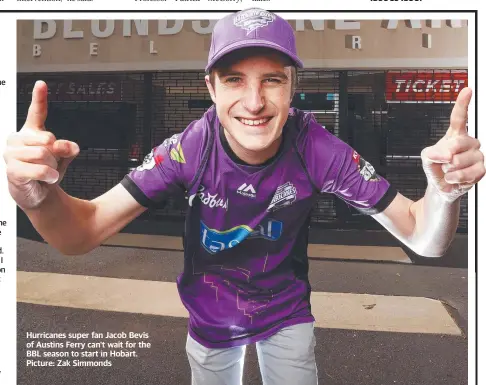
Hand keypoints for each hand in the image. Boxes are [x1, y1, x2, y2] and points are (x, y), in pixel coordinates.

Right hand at [2, 80, 79, 209]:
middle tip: (52, 163)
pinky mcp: (12, 170)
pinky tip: (47, 178)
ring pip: (42, 154)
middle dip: (55, 153)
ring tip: (47, 172)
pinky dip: (48, 175)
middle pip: (47, 139)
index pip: (36, 112)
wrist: (39, 192)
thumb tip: (70, 146)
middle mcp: (19, 139)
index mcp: (32, 132)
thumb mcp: (63, 158)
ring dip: (52, 166)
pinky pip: (38, 169)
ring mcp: (12, 154)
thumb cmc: (47, 171)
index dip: (39, 97)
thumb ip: (67, 148)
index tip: (42, 84)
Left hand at [421, 87, 484, 201]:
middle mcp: (469, 142)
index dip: (463, 104)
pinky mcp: (481, 169)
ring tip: (449, 170)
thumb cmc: (436, 167)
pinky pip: (468, 173)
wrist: (441, 185)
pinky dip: (456, 178)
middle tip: (444, 162)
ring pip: (461, 160)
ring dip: (449, 169)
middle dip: (446, 156)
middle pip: (458, 144)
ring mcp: (477, 155)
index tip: (467, 90)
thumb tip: (447, 155)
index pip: (460, 117)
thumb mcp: (427, 157)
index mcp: (456, 134)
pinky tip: (454, 178)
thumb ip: (433, 153)